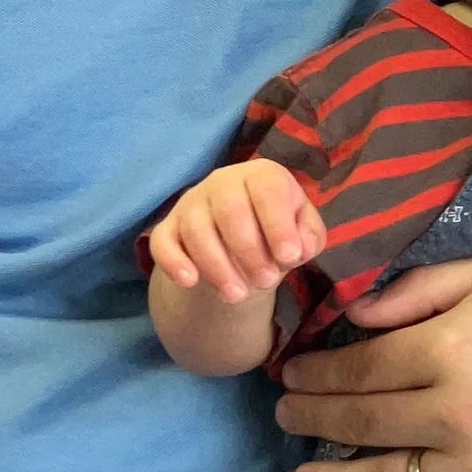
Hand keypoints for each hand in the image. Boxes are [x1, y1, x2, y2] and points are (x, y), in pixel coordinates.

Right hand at [147, 161, 323, 302]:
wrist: (243, 248)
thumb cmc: (277, 232)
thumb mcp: (304, 233)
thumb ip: (309, 237)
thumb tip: (300, 247)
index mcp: (262, 175)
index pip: (268, 189)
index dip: (278, 223)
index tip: (290, 257)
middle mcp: (224, 181)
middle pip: (230, 210)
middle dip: (249, 250)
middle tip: (266, 281)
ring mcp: (192, 202)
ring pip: (196, 229)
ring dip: (217, 265)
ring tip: (237, 296)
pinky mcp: (168, 227)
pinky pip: (163, 241)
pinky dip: (173, 261)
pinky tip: (190, 281)